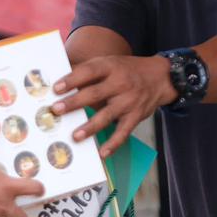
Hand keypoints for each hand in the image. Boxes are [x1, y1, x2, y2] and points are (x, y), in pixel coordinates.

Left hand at [50, 55, 177, 157]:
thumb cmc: (126, 70)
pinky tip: (102, 153)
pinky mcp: (136, 116)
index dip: (72, 79)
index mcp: (110, 66)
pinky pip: (123, 132)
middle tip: (57, 110)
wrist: (160, 77)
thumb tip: (58, 80)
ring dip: (90, 127)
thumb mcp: (109, 63)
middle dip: (74, 103)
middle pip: (94, 93)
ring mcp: (129, 101)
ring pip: (107, 115)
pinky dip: (114, 143)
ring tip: (75, 136)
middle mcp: (120, 83)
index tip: (56, 88)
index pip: (89, 71)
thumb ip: (87, 70)